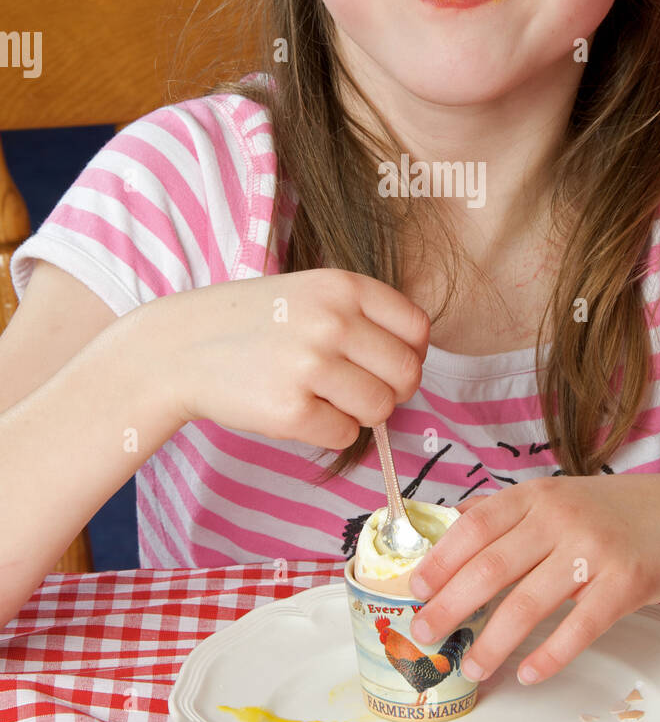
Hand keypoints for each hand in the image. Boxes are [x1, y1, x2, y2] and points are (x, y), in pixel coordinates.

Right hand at [167, 268, 429, 448]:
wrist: (180, 347)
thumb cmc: (254, 323)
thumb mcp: (310, 293)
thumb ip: (362, 316)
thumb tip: (413, 362)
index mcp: (343, 286)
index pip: (417, 328)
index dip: (410, 353)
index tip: (386, 363)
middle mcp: (332, 321)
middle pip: (406, 374)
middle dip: (391, 390)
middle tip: (358, 390)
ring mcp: (311, 366)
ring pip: (380, 409)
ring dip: (359, 413)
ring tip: (324, 398)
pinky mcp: (290, 411)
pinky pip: (344, 435)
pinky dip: (328, 431)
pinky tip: (298, 410)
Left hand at [407, 475, 659, 685]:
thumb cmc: (611, 514)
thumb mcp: (557, 499)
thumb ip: (509, 518)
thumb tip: (447, 544)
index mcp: (537, 496)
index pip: (474, 526)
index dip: (440, 560)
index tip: (415, 590)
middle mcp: (560, 518)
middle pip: (491, 568)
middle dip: (450, 606)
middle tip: (425, 635)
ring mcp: (593, 551)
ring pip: (527, 604)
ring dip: (492, 642)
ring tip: (471, 667)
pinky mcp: (625, 585)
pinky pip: (578, 629)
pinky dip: (548, 656)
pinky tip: (527, 674)